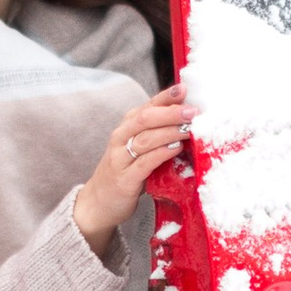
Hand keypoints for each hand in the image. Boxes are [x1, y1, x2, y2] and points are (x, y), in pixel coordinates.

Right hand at [73, 84, 186, 252]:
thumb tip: (189, 121)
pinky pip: (144, 163)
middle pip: (146, 119)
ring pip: (146, 139)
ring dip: (170, 132)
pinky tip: (175, 149)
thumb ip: (157, 134)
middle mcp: (120, 138)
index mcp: (126, 127)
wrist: (98, 203)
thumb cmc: (125, 172)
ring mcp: (120, 159)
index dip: (166, 96)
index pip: (147, 106)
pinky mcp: (124, 180)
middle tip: (193, 111)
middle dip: (171, 113)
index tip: (184, 88)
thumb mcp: (139, 149)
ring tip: (190, 129)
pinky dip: (161, 154)